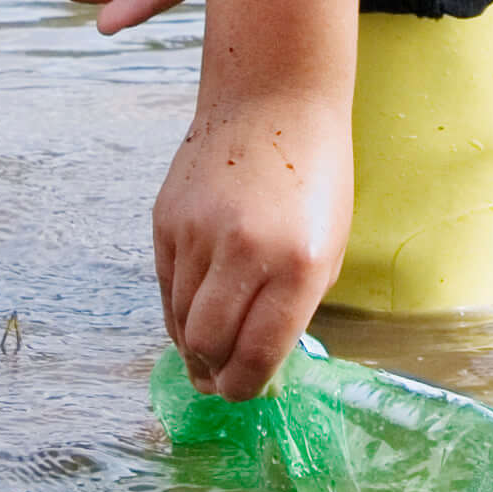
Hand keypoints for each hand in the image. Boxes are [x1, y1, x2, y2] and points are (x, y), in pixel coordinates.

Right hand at [154, 71, 353, 399]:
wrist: (272, 99)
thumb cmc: (313, 176)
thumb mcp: (326, 247)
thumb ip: (293, 308)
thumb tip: (259, 365)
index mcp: (298, 264)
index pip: (257, 354)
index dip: (246, 387)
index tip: (244, 392)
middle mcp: (245, 251)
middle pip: (209, 346)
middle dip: (215, 375)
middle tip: (221, 381)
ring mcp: (198, 233)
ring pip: (181, 321)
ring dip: (194, 347)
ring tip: (207, 353)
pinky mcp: (166, 219)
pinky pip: (166, 287)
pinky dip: (177, 311)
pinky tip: (194, 314)